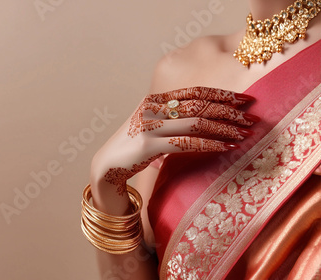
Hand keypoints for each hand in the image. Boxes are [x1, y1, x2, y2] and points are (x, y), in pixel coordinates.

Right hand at [90, 87, 258, 212]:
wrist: (108, 164)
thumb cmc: (134, 146)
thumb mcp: (152, 123)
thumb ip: (172, 116)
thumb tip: (207, 114)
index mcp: (155, 99)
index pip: (195, 91)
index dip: (222, 94)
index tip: (245, 100)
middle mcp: (152, 108)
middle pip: (198, 105)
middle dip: (228, 111)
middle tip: (251, 119)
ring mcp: (149, 126)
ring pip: (195, 123)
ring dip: (224, 128)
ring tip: (244, 134)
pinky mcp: (148, 146)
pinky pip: (186, 143)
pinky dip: (210, 145)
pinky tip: (226, 148)